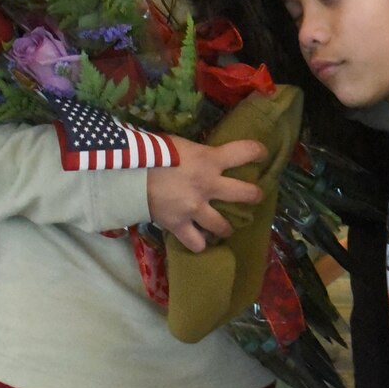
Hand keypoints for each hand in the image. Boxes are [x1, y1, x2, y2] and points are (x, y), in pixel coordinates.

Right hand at [146, 138, 265, 252]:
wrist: (126, 173)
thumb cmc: (152, 152)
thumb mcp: (180, 144)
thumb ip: (198, 153)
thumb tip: (208, 155)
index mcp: (209, 159)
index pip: (245, 152)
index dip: (258, 152)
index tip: (261, 154)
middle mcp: (208, 185)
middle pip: (246, 194)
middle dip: (254, 195)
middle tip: (255, 196)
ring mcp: (195, 208)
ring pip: (223, 226)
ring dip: (226, 227)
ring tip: (224, 227)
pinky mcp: (179, 225)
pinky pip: (196, 243)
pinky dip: (199, 243)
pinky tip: (199, 239)